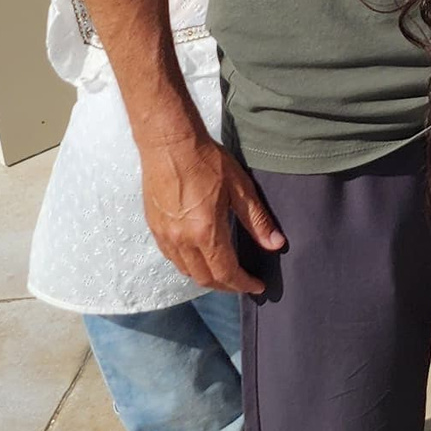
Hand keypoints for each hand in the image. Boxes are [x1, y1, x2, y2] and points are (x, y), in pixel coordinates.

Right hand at [140, 130, 284, 295]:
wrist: (169, 144)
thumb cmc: (206, 161)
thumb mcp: (240, 188)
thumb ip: (257, 221)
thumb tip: (276, 245)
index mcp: (205, 233)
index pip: (226, 273)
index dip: (243, 284)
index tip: (257, 287)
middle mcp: (181, 241)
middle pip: (204, 278)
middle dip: (226, 286)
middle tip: (243, 283)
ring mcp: (165, 236)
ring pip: (186, 271)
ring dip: (206, 277)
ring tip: (224, 272)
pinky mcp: (155, 227)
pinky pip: (172, 258)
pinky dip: (189, 265)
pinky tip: (200, 256)